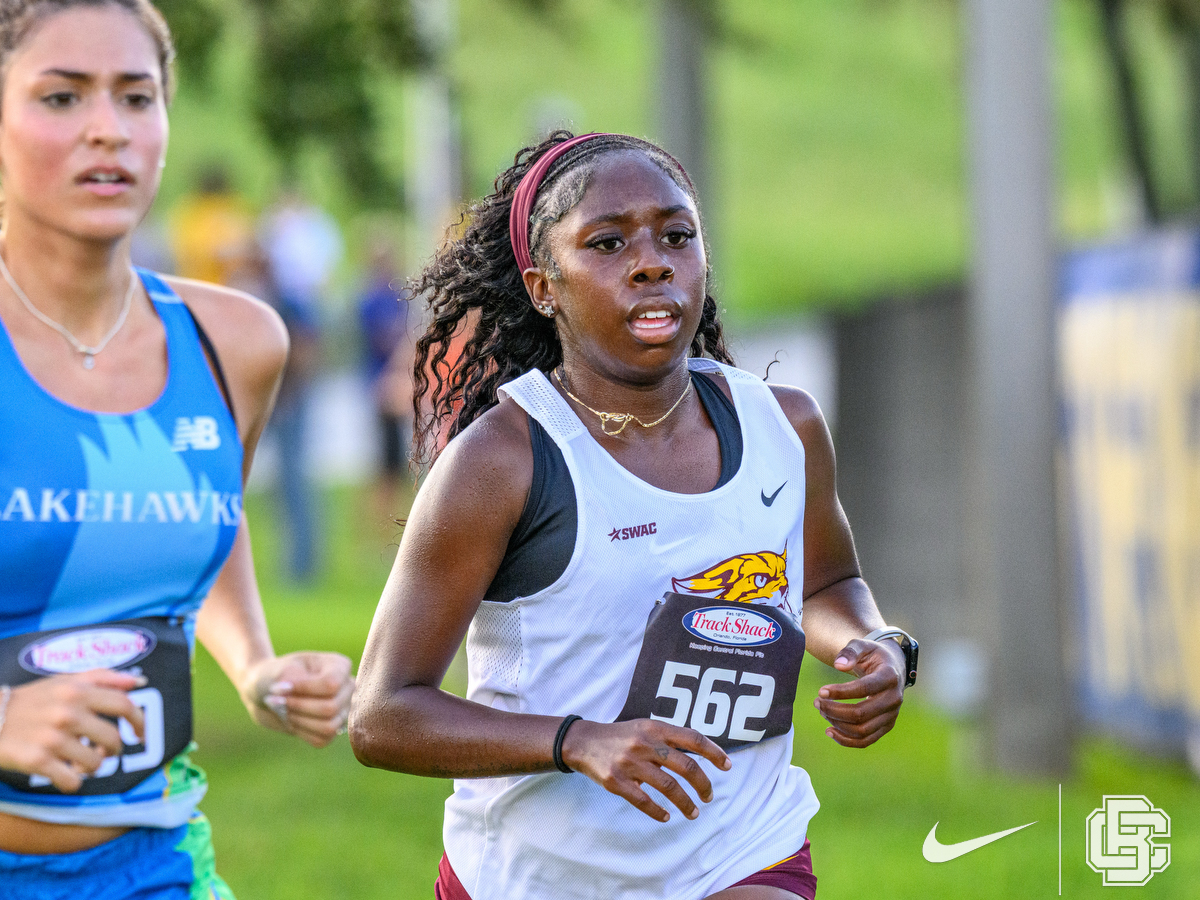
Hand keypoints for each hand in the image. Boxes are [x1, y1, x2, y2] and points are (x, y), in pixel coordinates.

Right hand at [0, 670, 144, 792]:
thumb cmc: (31, 700)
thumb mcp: (63, 681)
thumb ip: (102, 678)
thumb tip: (138, 681)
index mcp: (77, 690)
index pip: (124, 704)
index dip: (139, 721)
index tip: (141, 734)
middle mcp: (67, 712)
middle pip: (112, 739)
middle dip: (113, 750)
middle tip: (104, 751)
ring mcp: (52, 738)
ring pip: (95, 763)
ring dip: (91, 766)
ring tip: (79, 761)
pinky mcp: (37, 761)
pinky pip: (72, 781)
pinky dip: (72, 782)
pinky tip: (63, 773)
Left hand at [241, 652, 353, 747]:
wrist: (269, 692)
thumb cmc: (277, 675)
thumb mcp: (282, 670)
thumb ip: (291, 681)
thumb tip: (295, 699)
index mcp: (340, 666)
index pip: (332, 684)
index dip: (304, 689)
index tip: (278, 687)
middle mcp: (347, 688)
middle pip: (330, 707)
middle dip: (299, 707)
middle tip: (276, 701)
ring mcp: (343, 710)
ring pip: (329, 727)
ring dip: (300, 721)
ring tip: (283, 711)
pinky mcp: (333, 729)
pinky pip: (322, 740)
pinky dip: (301, 732)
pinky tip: (290, 721)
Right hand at [559, 718, 730, 822]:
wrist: (583, 742)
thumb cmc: (621, 736)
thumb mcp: (645, 727)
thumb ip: (668, 738)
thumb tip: (701, 754)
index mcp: (656, 728)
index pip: (693, 738)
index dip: (714, 752)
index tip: (728, 766)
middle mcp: (646, 743)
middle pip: (686, 766)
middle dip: (703, 785)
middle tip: (709, 797)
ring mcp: (631, 763)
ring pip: (669, 787)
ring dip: (685, 803)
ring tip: (694, 813)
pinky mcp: (617, 781)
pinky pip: (643, 801)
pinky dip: (658, 812)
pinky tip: (666, 816)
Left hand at [813, 639, 904, 747]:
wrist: (892, 668)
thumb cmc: (872, 655)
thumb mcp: (862, 645)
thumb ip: (850, 652)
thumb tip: (838, 665)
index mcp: (889, 677)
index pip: (864, 689)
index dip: (840, 692)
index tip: (820, 691)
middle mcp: (894, 699)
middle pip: (861, 714)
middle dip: (834, 710)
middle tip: (817, 702)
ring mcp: (891, 715)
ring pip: (862, 730)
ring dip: (837, 724)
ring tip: (822, 711)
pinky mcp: (886, 726)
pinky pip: (866, 740)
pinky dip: (847, 740)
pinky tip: (829, 730)